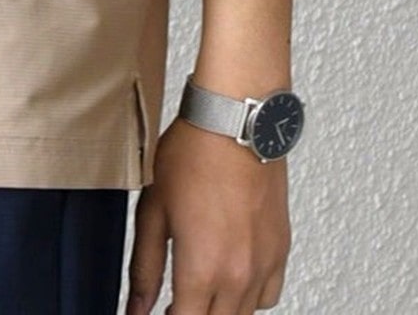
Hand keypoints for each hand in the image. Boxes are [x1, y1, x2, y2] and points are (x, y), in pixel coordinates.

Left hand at [126, 117, 291, 314]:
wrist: (236, 120)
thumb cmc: (193, 154)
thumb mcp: (153, 209)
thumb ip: (145, 267)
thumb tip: (136, 309)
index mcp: (203, 269)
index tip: (156, 311)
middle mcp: (240, 275)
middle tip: (172, 301)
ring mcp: (265, 264)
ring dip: (218, 310)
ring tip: (196, 293)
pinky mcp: (281, 250)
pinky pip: (268, 296)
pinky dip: (248, 298)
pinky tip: (228, 278)